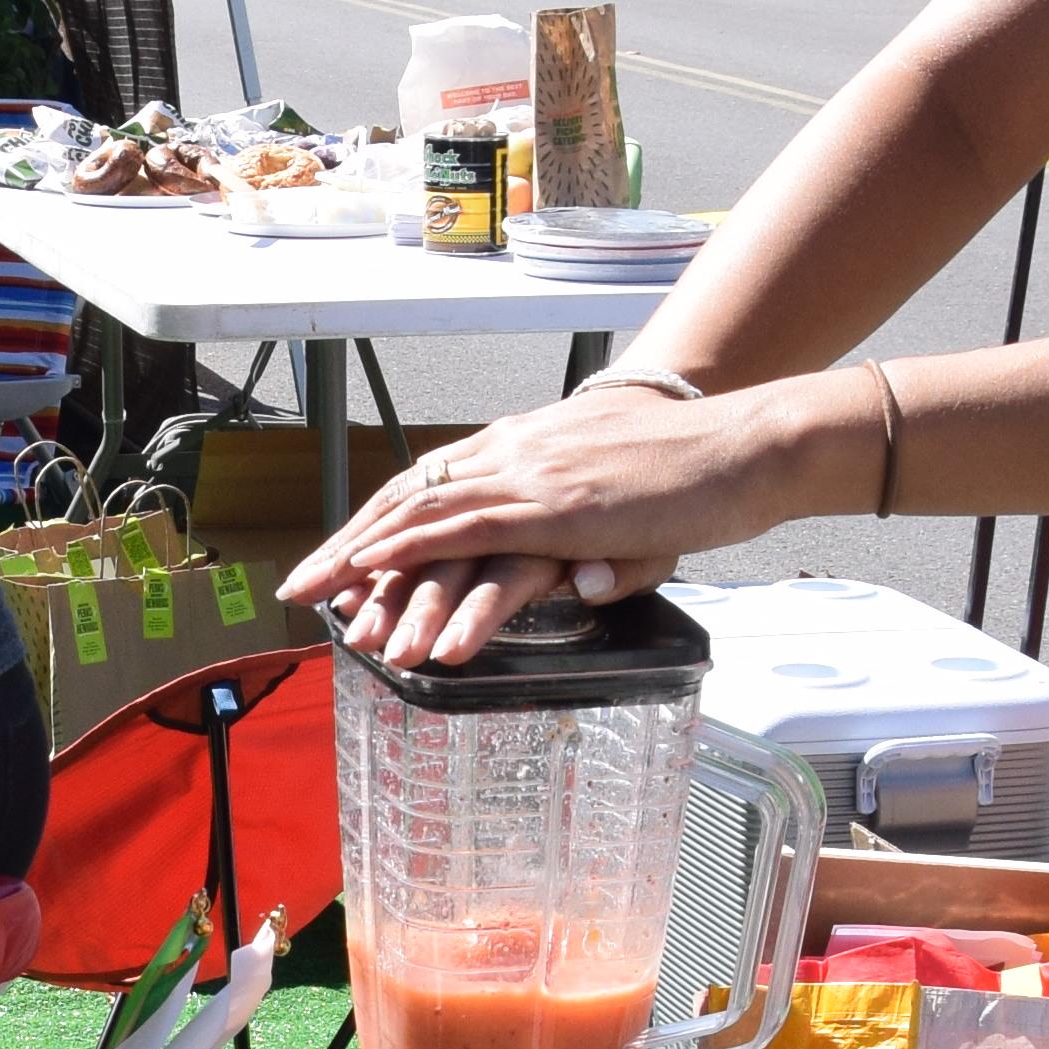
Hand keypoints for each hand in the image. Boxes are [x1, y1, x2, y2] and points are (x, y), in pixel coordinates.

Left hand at [276, 378, 841, 664]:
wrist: (747, 444)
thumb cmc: (696, 474)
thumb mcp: (628, 512)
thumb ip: (593, 546)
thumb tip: (577, 586)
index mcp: (525, 450)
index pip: (431, 486)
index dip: (378, 526)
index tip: (337, 564)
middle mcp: (514, 455)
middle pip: (408, 499)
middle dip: (349, 548)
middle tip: (301, 590)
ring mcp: (532, 477)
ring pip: (426, 518)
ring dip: (369, 564)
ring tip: (328, 604)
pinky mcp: (557, 507)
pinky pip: (469, 530)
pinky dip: (416, 554)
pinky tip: (382, 581)